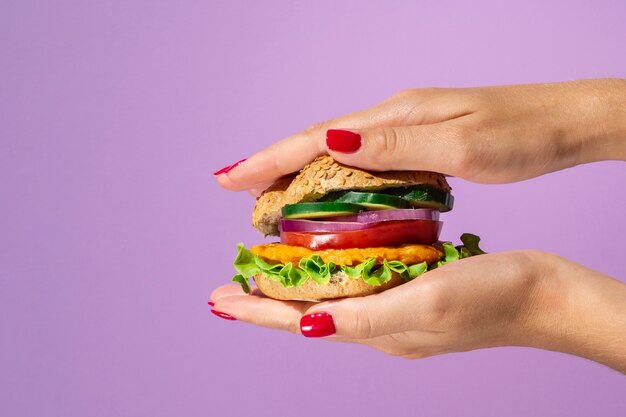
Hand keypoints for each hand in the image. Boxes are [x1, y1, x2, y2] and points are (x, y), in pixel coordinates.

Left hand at [211, 251, 625, 371]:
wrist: (543, 296)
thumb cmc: (491, 298)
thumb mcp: (426, 305)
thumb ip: (367, 318)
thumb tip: (308, 326)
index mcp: (376, 330)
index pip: (299, 322)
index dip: (257, 311)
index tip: (218, 299)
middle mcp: (379, 324)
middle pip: (307, 312)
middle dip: (266, 300)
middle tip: (231, 285)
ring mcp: (397, 310)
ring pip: (330, 297)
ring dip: (296, 286)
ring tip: (269, 270)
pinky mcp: (416, 293)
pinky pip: (359, 283)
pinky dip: (333, 271)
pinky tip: (331, 258)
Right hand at [215, 78, 625, 194]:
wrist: (564, 121)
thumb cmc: (520, 133)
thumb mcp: (462, 143)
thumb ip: (397, 145)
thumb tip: (331, 143)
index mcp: (396, 116)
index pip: (317, 137)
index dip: (269, 157)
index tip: (228, 178)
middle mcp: (393, 118)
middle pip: (318, 141)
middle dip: (272, 164)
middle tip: (235, 191)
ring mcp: (406, 129)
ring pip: (337, 152)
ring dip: (298, 173)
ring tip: (268, 198)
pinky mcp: (420, 142)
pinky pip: (362, 163)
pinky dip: (333, 179)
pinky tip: (328, 196)